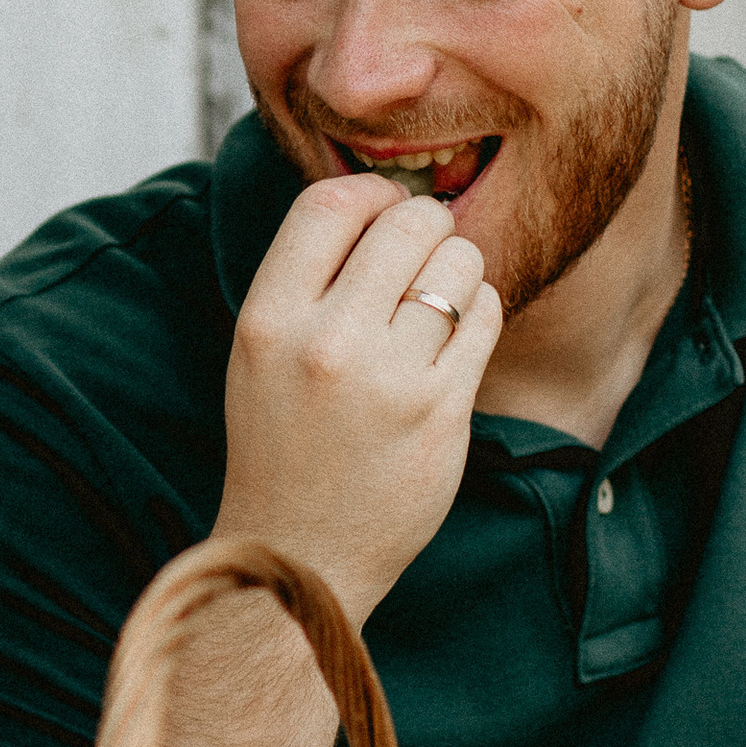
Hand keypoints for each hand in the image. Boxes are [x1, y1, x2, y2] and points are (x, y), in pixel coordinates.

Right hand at [217, 177, 500, 620]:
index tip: (385, 211)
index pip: (329, 204)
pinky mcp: (441, 413)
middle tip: (423, 254)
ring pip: (458, 265)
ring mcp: (389, 380)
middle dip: (427, 226)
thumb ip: (308, 280)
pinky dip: (479, 313)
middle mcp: (326, 344)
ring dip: (458, 271)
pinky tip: (455, 338)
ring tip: (438, 303)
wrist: (299, 553)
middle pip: (408, 223)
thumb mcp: (260, 353)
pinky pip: (485, 316)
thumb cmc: (281, 443)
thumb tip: (386, 201)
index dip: (371, 193)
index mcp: (268, 321)